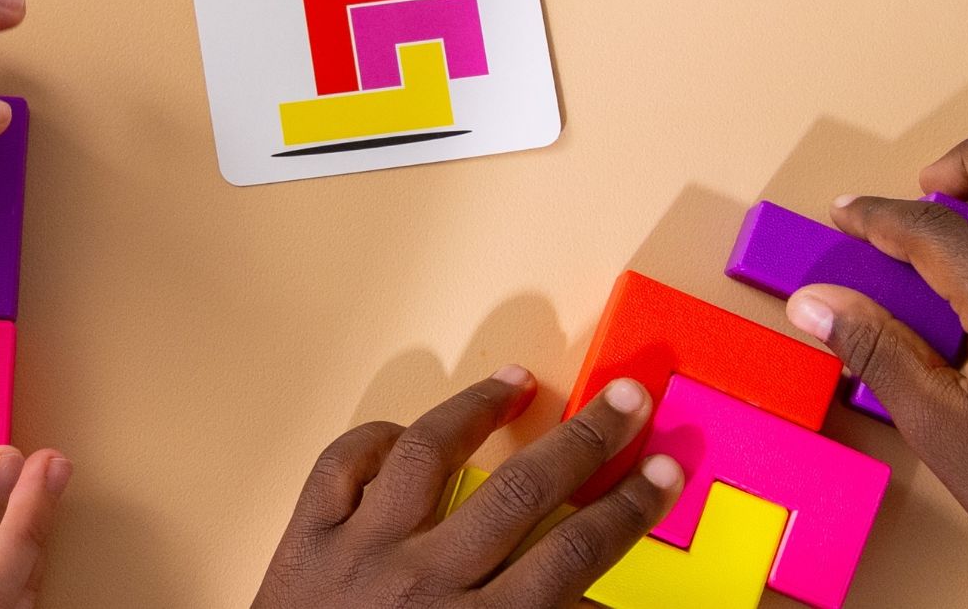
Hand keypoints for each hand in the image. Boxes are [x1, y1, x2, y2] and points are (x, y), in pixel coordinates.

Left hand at [251, 369, 682, 607]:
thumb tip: (590, 604)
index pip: (573, 553)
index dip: (627, 508)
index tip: (662, 472)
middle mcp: (423, 582)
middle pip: (523, 491)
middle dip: (586, 438)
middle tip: (625, 400)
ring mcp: (359, 552)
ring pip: (428, 452)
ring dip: (480, 408)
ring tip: (517, 381)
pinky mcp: (305, 539)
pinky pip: (342, 464)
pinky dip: (374, 440)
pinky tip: (406, 430)